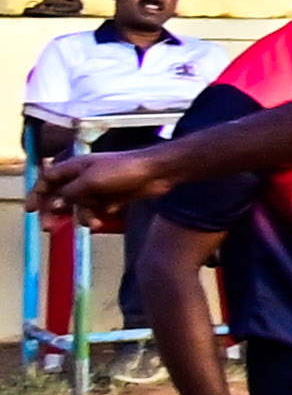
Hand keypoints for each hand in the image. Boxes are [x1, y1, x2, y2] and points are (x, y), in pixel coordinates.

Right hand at [29, 142, 154, 225]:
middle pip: (59, 196)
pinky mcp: (111, 198)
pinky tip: (105, 218)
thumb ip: (70, 193)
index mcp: (75, 167)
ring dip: (82, 216)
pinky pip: (95, 211)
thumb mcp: (91, 181)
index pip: (48, 179)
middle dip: (54, 212)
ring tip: (94, 222)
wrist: (157, 172)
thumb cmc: (123, 170)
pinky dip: (97, 216)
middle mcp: (83, 177)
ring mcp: (98, 188)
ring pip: (78, 207)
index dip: (37, 193)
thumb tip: (54, 203)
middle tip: (49, 227)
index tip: (31, 210)